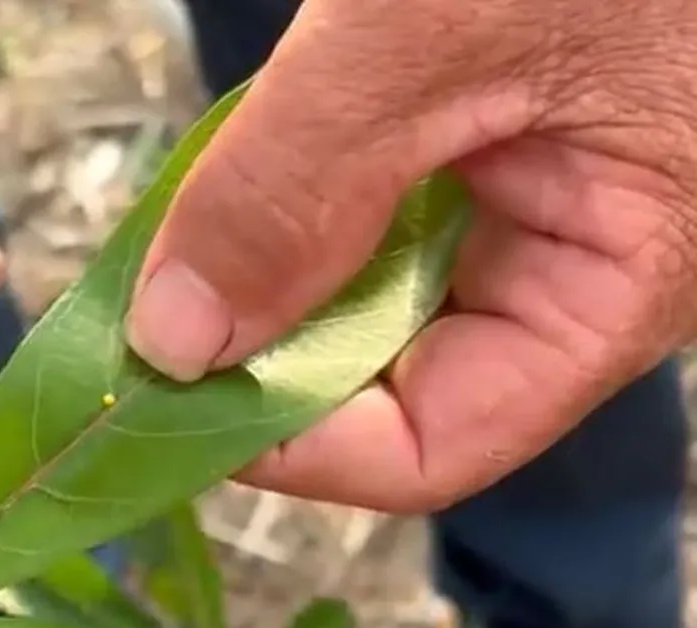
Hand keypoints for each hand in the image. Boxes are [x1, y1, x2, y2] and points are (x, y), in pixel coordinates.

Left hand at [124, 0, 696, 510]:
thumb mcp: (436, 30)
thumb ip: (298, 191)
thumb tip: (177, 342)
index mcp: (615, 286)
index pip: (433, 448)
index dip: (292, 444)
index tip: (171, 395)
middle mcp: (571, 270)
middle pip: (387, 382)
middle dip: (263, 351)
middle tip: (151, 308)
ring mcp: (528, 209)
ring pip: (368, 298)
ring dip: (270, 273)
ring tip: (188, 231)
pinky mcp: (488, 152)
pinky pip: (373, 215)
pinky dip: (297, 202)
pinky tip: (253, 167)